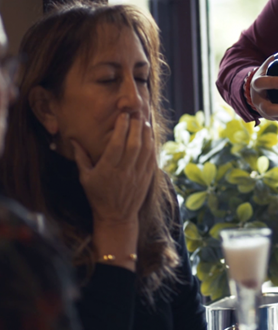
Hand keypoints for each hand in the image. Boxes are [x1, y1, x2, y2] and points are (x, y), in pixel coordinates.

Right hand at [72, 112, 155, 268]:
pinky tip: (151, 136)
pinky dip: (153, 145)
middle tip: (136, 113)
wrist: (116, 216)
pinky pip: (152, 158)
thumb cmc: (98, 195)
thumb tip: (73, 140)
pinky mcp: (148, 177)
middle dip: (136, 127)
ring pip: (145, 150)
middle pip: (133, 145)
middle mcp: (124, 171)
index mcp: (107, 170)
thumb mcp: (85, 177)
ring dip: (146, 134)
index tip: (123, 116)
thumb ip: (80, 157)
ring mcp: (138, 175)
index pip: (116, 145)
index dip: (121, 128)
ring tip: (144, 121)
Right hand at [249, 50, 277, 121]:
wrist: (256, 89)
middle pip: (269, 109)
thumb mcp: (270, 63)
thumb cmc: (266, 73)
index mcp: (257, 84)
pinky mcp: (272, 117)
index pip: (261, 84)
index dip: (272, 83)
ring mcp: (264, 111)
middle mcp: (259, 100)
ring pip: (277, 118)